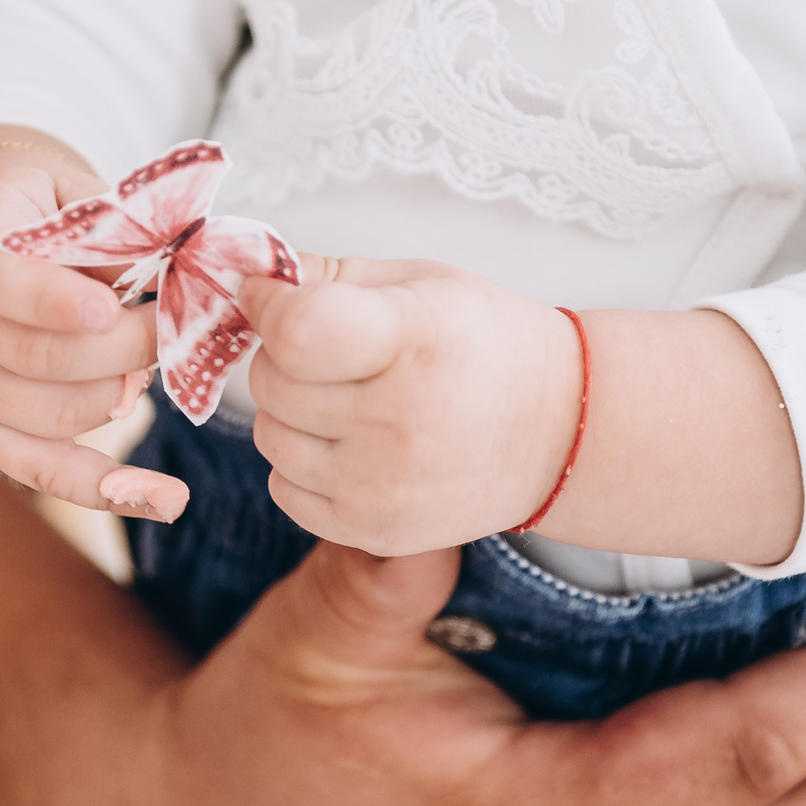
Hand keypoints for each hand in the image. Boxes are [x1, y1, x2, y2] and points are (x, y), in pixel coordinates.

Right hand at [0, 136, 180, 516]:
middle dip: (129, 347)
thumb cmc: (33, 211)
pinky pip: (46, 473)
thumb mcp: (66, 190)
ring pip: (57, 414)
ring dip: (125, 393)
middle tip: (174, 325)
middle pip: (43, 358)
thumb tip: (167, 272)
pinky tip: (167, 498)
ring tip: (152, 360)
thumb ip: (109, 227)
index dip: (51, 301)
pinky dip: (108, 489)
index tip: (106, 308)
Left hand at [240, 259, 579, 553]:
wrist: (558, 431)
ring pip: (270, 436)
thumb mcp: (421, 282)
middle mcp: (398, 422)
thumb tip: (247, 280)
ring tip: (350, 399)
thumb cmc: (485, 343)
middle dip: (284, 355)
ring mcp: (384, 486)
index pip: (295, 332)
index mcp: (415, 342)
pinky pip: (284, 489)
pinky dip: (304, 464)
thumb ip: (328, 275)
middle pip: (273, 382)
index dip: (269, 307)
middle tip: (335, 352)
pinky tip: (353, 444)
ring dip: (292, 411)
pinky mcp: (374, 530)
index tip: (275, 297)